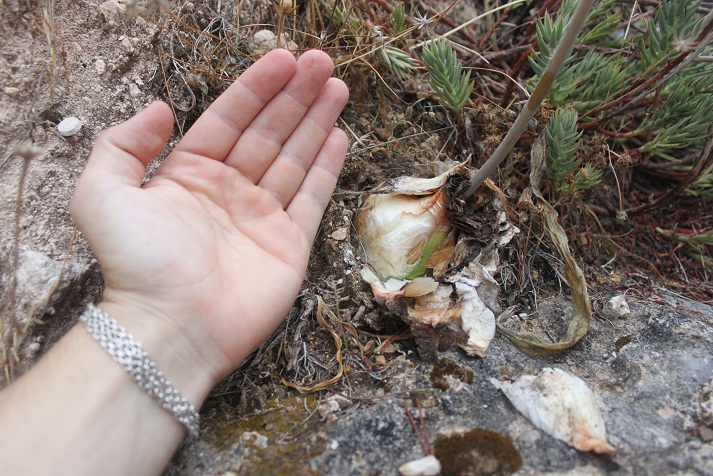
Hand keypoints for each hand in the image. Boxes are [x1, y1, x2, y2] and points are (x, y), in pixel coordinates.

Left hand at [70, 49, 348, 386]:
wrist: (170, 329)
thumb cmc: (136, 263)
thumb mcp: (102, 195)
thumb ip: (122, 144)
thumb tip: (159, 107)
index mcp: (189, 174)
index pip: (229, 119)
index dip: (257, 87)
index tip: (284, 57)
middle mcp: (228, 191)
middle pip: (269, 132)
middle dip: (296, 96)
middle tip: (322, 62)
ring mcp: (262, 217)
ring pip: (295, 158)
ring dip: (316, 121)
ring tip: (338, 86)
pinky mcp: (289, 245)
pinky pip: (313, 198)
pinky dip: (326, 168)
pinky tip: (338, 136)